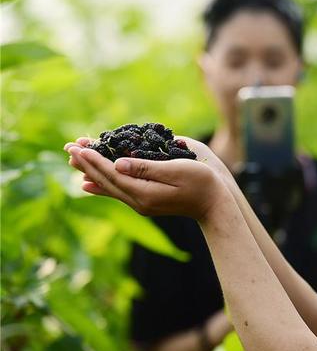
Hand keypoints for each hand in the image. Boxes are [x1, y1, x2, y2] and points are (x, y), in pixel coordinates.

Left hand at [64, 137, 230, 222]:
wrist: (215, 204)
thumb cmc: (202, 182)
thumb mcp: (177, 170)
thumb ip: (146, 167)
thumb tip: (118, 164)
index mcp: (145, 192)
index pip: (112, 174)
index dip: (95, 159)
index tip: (79, 146)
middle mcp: (139, 201)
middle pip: (106, 180)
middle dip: (87, 163)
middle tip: (68, 147)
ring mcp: (141, 203)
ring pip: (109, 186)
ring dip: (91, 171)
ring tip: (74, 159)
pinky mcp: (146, 202)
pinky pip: (117, 191)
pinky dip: (101, 183)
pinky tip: (89, 183)